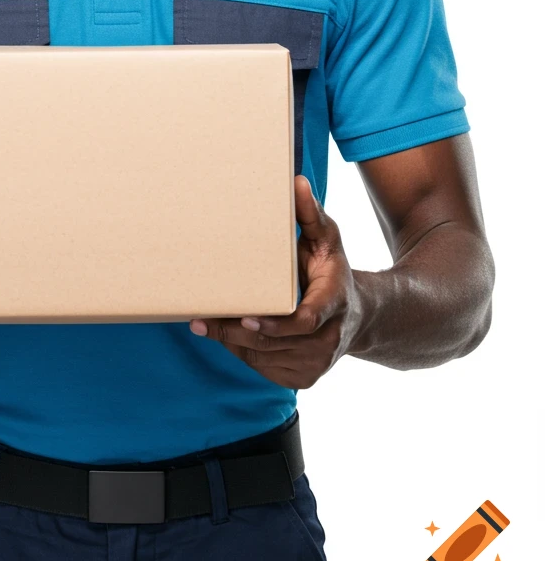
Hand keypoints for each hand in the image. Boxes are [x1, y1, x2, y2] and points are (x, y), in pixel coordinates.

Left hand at [188, 176, 364, 388]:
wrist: (358, 315)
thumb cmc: (332, 270)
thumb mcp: (327, 239)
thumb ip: (311, 214)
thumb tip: (296, 182)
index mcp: (334, 302)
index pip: (305, 321)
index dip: (275, 324)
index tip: (246, 318)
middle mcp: (329, 338)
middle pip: (276, 343)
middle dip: (236, 333)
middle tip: (201, 320)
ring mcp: (318, 363)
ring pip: (266, 358)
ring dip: (234, 343)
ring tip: (207, 324)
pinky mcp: (306, 378)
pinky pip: (265, 369)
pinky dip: (244, 353)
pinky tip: (228, 336)